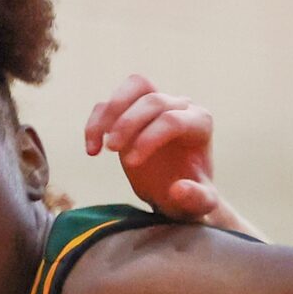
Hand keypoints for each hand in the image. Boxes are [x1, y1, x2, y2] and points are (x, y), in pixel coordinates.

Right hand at [84, 76, 219, 220]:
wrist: (175, 194)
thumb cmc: (191, 198)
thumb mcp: (199, 207)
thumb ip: (197, 200)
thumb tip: (179, 189)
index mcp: (200, 124)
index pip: (173, 119)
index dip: (149, 137)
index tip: (132, 163)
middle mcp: (181, 107)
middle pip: (153, 98)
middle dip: (129, 122)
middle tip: (113, 150)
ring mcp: (156, 105)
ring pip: (134, 86)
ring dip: (110, 112)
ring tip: (101, 147)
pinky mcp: (132, 112)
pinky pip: (111, 104)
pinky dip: (96, 122)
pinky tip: (92, 151)